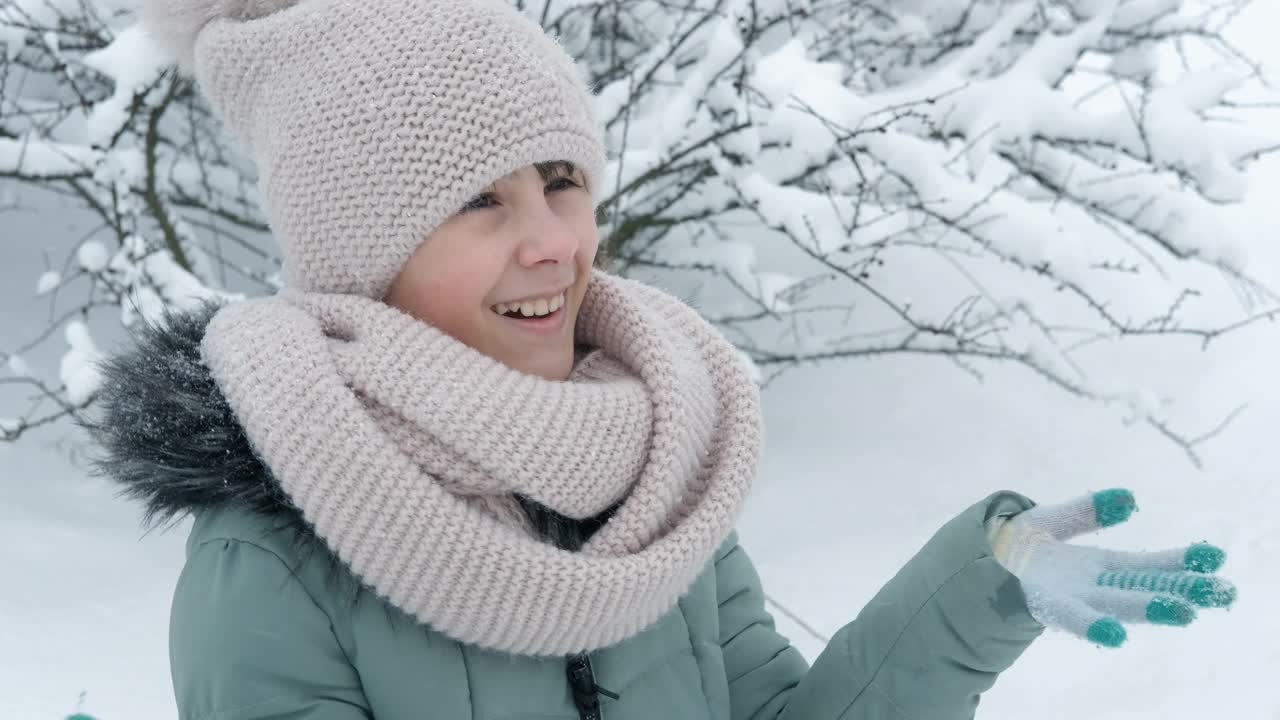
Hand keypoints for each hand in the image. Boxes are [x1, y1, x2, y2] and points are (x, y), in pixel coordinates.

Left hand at [986, 488, 1235, 647]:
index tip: (1214, 558)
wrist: (962, 569)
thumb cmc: (1010, 547)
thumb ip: (1084, 511)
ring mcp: (1066, 598)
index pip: (1144, 566)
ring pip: (1113, 605)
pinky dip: (1090, 624)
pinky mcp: (1038, 605)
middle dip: (1179, 591)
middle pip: (1139, 588)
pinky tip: (1112, 633)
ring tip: (1184, 612)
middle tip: (1222, 594)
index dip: (1179, 562)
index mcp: (1095, 567)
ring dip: (1145, 609)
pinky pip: (1067, 617)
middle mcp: (1087, 587)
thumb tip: (1129, 499)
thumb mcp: (1049, 520)